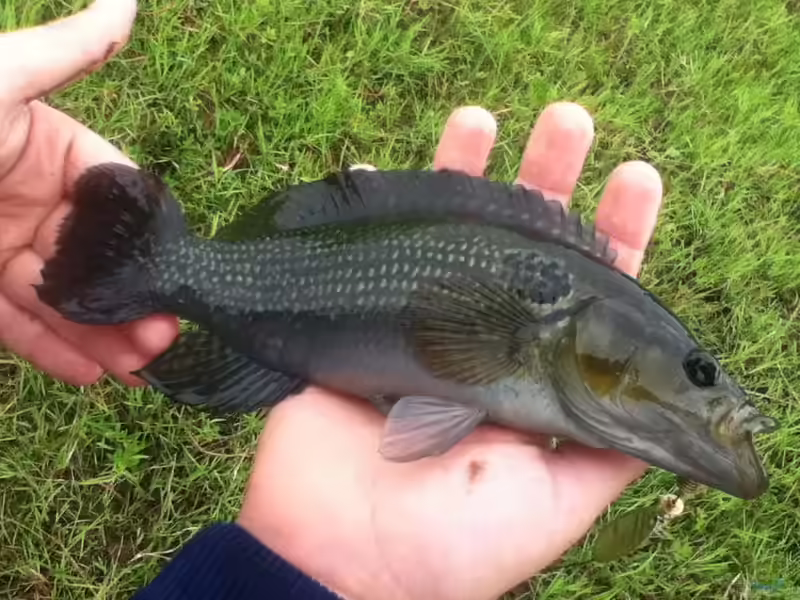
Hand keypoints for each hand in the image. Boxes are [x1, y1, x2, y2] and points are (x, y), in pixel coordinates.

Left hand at [0, 0, 177, 384]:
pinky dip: (51, 350)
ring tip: (139, 368)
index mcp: (47, 148)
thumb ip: (68, 51)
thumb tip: (127, 1)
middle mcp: (32, 201)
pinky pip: (16, 324)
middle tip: (162, 338)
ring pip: (62, 299)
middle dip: (131, 299)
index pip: (114, 196)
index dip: (148, 239)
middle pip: (96, 258)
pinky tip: (90, 375)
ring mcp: (1, 247)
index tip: (176, 277)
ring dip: (102, 334)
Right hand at [237, 104, 663, 599]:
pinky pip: (373, 253)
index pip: (584, 299)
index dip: (612, 239)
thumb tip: (672, 408)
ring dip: (468, 174)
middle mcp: (480, 346)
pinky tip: (389, 164)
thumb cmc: (453, 543)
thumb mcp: (558, 505)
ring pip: (449, 237)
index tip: (634, 178)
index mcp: (533, 381)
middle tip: (567, 123)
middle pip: (519, 250)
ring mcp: (417, 329)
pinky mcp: (359, 323)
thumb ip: (613, 452)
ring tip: (484, 117)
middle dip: (547, 184)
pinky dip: (381, 208)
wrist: (337, 556)